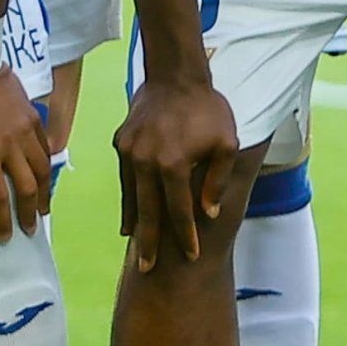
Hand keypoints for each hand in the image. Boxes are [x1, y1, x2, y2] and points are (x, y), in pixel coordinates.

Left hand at [0, 65, 52, 239]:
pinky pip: (46, 146)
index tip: (4, 236)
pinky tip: (43, 176)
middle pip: (28, 186)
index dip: (2, 219)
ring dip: (44, 191)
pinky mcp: (32, 116)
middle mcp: (11, 143)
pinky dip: (46, 165)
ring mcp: (25, 128)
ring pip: (43, 167)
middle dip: (30, 212)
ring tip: (43, 208)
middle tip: (30, 228)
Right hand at [115, 63, 241, 268]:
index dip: (186, 235)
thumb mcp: (226, 143)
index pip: (180, 210)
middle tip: (148, 270)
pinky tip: (130, 217)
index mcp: (174, 164)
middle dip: (150, 243)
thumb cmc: (208, 109)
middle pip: (149, 212)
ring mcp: (129, 153)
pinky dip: (128, 200)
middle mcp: (146, 162)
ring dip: (135, 224)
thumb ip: (217, 180)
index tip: (192, 256)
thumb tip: (208, 213)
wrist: (175, 75)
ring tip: (136, 248)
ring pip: (132, 197)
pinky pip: (125, 179)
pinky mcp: (121, 144)